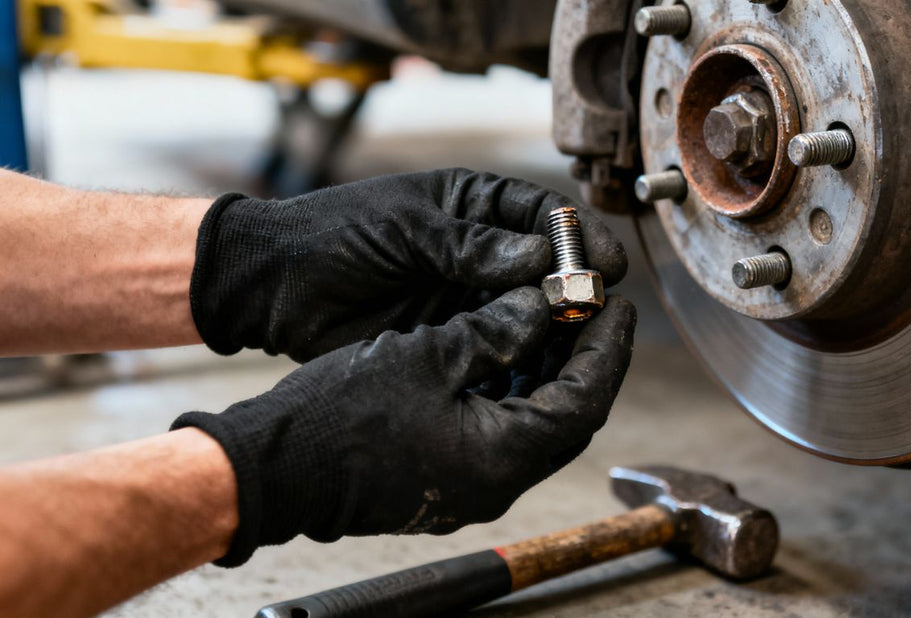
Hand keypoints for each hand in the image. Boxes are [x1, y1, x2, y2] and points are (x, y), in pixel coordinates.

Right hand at [172, 288, 636, 565]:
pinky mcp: (449, 476)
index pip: (584, 400)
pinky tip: (509, 344)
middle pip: (566, 413)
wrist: (272, 470)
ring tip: (553, 314)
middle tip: (591, 305)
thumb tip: (542, 305)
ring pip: (535, 420)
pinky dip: (513, 386)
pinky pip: (502, 428)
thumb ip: (495, 330)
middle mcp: (497, 481)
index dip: (607, 347)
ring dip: (549, 369)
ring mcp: (472, 484)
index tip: (617, 303)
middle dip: (583, 356)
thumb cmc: (338, 416)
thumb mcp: (425, 356)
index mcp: (502, 457)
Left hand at [190, 169, 627, 361]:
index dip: (578, 236)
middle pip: (545, 267)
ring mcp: (466, 293)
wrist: (273, 286)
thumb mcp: (404, 229)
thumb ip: (468, 244)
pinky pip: (498, 343)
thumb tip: (539, 257)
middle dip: (574, 287)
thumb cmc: (333, 234)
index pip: (542, 214)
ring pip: (528, 310)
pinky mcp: (451, 334)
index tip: (606, 263)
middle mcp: (479, 249)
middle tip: (600, 311)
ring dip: (554, 326)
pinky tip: (540, 370)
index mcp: (471, 204)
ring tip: (579, 346)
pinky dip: (521, 355)